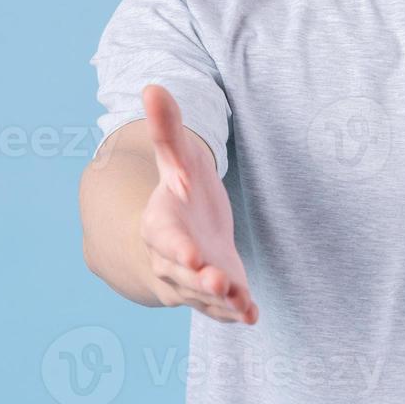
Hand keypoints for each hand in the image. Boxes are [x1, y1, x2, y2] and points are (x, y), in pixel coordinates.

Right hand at [137, 84, 257, 323]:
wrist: (182, 226)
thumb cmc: (179, 188)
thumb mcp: (177, 156)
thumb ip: (167, 129)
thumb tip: (152, 87)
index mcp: (160, 225)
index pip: (165, 238)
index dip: (177, 247)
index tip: (192, 252)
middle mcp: (172, 259)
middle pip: (183, 274)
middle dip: (201, 279)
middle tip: (220, 282)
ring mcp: (193, 280)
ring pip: (202, 296)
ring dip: (220, 301)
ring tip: (241, 303)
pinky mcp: (215, 292)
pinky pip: (221, 309)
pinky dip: (235, 314)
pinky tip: (252, 316)